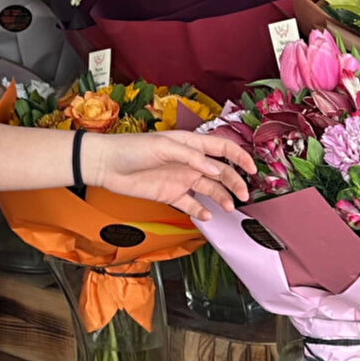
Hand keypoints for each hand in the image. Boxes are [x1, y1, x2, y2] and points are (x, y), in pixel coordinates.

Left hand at [86, 130, 255, 216]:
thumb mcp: (165, 147)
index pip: (222, 147)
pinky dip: (200, 211)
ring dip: (221, 197)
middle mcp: (189, 162)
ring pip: (209, 189)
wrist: (106, 165)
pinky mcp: (170, 195)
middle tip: (243, 196)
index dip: (239, 156)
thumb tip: (219, 170)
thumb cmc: (132, 148)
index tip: (253, 169)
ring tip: (228, 207)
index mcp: (190, 144)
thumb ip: (193, 159)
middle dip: (234, 182)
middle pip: (220, 171)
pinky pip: (191, 204)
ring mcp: (180, 179)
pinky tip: (207, 216)